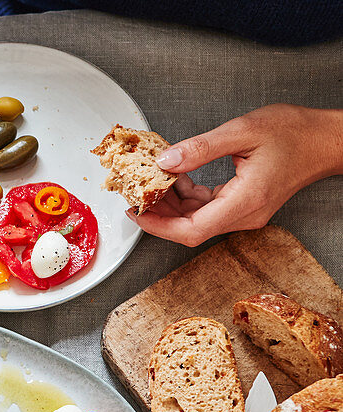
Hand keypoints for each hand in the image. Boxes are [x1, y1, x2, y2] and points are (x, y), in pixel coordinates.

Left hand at [131, 104, 342, 245]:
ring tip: (155, 182)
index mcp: (245, 201)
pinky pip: (208, 209)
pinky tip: (179, 179)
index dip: (159, 226)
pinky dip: (189, 197)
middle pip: (191, 228)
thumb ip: (200, 148)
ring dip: (173, 204)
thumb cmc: (295, 133)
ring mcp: (245, 212)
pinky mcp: (244, 205)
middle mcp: (245, 214)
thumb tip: (166, 161)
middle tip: (138, 195)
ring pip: (197, 219)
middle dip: (160, 214)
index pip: (191, 230)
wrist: (326, 139)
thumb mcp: (242, 131)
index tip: (137, 213)